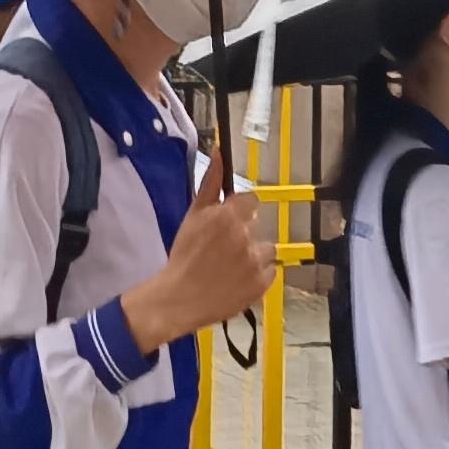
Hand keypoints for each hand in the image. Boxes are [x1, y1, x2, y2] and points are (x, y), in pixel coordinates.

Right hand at [126, 181, 278, 351]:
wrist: (179, 298)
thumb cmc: (183, 256)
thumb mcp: (192, 215)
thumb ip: (210, 182)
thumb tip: (219, 150)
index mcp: (229, 215)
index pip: (251, 201)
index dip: (239, 212)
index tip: (228, 223)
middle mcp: (246, 236)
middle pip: (257, 225)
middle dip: (243, 234)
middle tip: (223, 249)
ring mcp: (256, 261)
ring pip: (266, 248)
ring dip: (253, 254)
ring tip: (231, 266)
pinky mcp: (262, 283)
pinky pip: (270, 271)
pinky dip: (257, 275)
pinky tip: (237, 279)